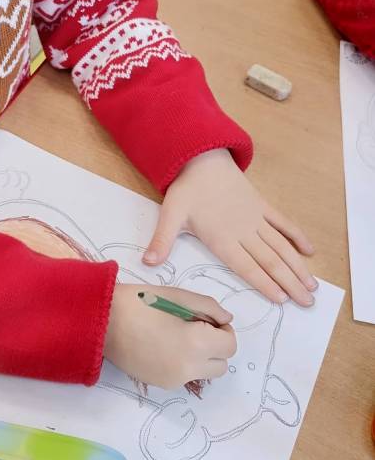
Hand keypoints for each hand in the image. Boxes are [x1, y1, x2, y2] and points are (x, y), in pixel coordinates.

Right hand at [104, 283, 236, 389]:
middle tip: (196, 328)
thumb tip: (226, 319)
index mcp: (197, 343)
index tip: (208, 319)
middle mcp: (189, 367)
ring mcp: (174, 380)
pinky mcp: (161, 384)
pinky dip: (184, 364)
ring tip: (180, 337)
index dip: (224, 330)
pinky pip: (184, 376)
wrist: (102, 320)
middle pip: (221, 365)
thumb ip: (209, 307)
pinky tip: (164, 346)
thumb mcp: (178, 296)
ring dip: (202, 358)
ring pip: (204, 373)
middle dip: (216, 347)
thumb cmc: (140, 302)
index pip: (230, 345)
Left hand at [144, 149, 316, 305]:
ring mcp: (255, 218)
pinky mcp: (261, 206)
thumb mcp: (170, 215)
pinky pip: (283, 223)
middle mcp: (243, 231)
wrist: (201, 157)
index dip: (265, 283)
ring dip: (297, 266)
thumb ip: (162, 241)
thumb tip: (147, 263)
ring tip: (312, 285)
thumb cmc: (186, 189)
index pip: (247, 266)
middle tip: (308, 302)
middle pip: (270, 261)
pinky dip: (296, 236)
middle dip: (290, 283)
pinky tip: (309, 251)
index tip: (283, 299)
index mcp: (222, 238)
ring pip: (281, 246)